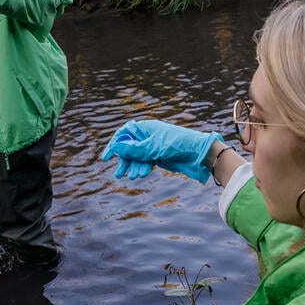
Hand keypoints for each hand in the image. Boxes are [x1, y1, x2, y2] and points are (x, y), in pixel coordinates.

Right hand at [101, 120, 223, 182]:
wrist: (198, 154)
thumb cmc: (177, 145)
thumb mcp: (153, 147)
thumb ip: (134, 148)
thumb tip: (115, 146)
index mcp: (146, 127)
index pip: (124, 133)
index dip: (114, 144)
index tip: (106, 157)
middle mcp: (148, 136)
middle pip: (129, 148)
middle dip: (124, 160)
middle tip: (119, 174)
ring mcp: (153, 147)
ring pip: (137, 157)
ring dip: (133, 167)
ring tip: (134, 176)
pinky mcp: (159, 156)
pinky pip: (145, 162)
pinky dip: (142, 168)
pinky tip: (141, 174)